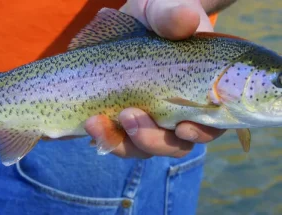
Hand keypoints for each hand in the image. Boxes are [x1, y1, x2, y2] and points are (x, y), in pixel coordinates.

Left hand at [85, 0, 226, 158]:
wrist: (134, 19)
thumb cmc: (160, 14)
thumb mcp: (167, 9)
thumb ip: (174, 16)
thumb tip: (184, 19)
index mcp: (200, 92)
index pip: (211, 124)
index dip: (200, 133)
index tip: (182, 128)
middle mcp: (177, 112)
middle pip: (173, 145)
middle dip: (151, 139)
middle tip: (129, 115)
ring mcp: (149, 118)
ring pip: (141, 148)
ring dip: (120, 142)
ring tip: (96, 122)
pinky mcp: (123, 118)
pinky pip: (116, 139)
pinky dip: (103, 137)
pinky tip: (90, 123)